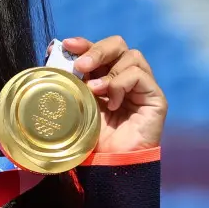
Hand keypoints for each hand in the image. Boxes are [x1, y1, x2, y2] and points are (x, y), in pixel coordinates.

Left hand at [62, 36, 166, 152]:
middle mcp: (125, 78)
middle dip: (97, 50)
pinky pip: (139, 75)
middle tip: (81, 66)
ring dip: (109, 71)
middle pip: (118, 44)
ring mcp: (142, 86)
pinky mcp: (155, 97)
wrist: (108, 164)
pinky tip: (113, 104)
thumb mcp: (76, 104)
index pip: (99, 49)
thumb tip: (53, 55)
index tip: (67, 45)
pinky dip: (121, 84)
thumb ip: (71, 81)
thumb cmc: (90, 139)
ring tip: (95, 91)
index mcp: (104, 77)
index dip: (85, 43)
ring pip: (132, 56)